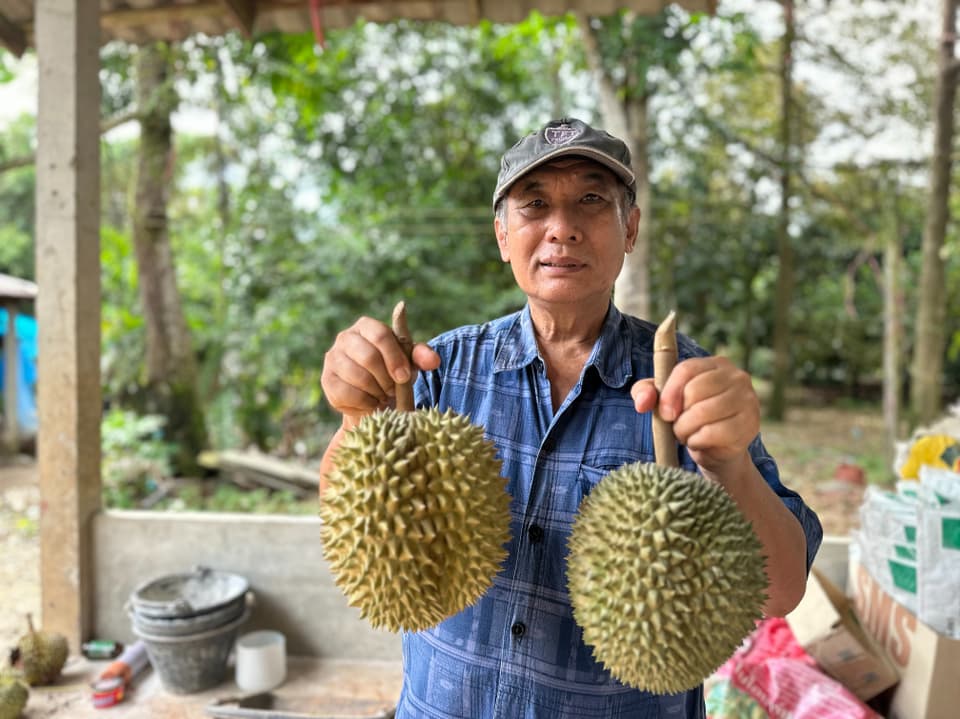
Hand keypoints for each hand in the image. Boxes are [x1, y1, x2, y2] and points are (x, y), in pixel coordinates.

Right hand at [321, 316, 440, 423]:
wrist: (373, 396)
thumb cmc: (393, 372)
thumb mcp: (410, 362)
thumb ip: (422, 358)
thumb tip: (434, 361)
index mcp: (366, 326)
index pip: (380, 335)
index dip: (395, 358)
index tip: (404, 377)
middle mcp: (345, 337)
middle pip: (368, 357)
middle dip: (386, 379)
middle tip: (392, 390)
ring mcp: (332, 357)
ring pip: (357, 376)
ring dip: (376, 391)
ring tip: (382, 395)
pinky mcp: (326, 379)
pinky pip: (346, 393)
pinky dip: (364, 402)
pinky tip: (370, 402)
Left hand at [631, 357, 759, 475]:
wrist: (715, 449)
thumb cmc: (688, 417)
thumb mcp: (663, 401)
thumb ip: (646, 393)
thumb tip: (642, 402)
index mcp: (716, 364)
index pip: (687, 369)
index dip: (670, 391)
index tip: (664, 412)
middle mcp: (737, 377)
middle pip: (695, 390)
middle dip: (679, 414)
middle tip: (677, 425)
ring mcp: (747, 400)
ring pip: (704, 412)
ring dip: (685, 429)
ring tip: (686, 433)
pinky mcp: (750, 425)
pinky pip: (714, 432)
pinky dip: (698, 441)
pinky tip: (698, 441)